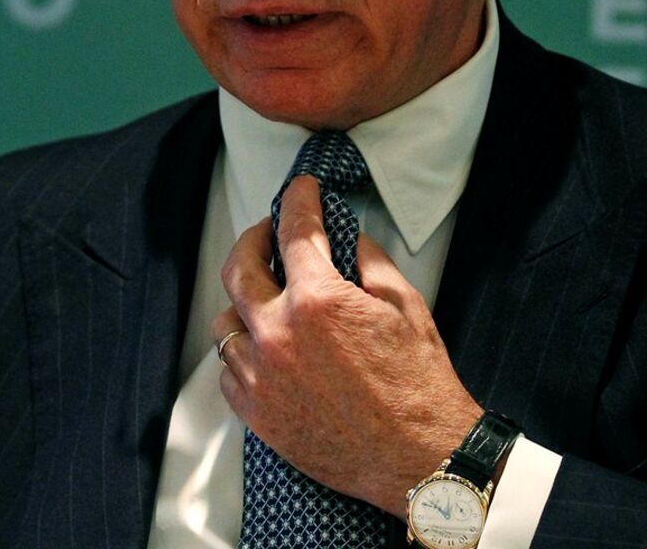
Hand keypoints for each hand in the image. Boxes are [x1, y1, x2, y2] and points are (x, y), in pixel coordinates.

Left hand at [214, 175, 481, 516]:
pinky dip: (242, 352)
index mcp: (317, 300)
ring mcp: (261, 376)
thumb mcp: (405, 304)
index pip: (293, 230)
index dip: (297, 200)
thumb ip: (366, 261)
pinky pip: (229, 371)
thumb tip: (343, 238)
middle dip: (253, 240)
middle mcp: (278, 334)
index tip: (300, 190)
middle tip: (270, 234)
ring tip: (266, 297)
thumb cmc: (418, 383)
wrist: (420, 457)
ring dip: (244, 303)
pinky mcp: (258, 414)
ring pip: (226, 323)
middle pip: (237, 268)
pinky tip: (264, 347)